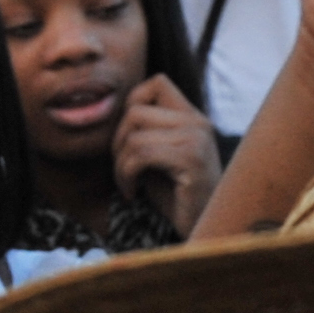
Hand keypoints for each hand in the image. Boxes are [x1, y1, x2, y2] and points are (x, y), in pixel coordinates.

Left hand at [110, 74, 223, 238]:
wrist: (202, 229)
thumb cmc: (175, 197)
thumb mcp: (158, 156)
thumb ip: (146, 131)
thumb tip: (111, 112)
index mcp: (192, 117)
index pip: (156, 82)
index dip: (131, 105)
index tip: (128, 140)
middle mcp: (198, 123)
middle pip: (136, 111)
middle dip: (118, 143)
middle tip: (123, 171)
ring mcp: (197, 140)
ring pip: (134, 135)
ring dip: (120, 165)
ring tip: (128, 184)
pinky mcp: (191, 160)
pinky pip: (141, 155)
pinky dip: (126, 176)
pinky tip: (133, 192)